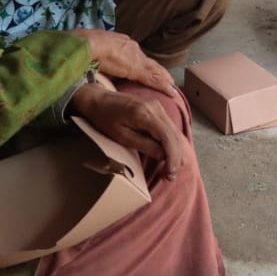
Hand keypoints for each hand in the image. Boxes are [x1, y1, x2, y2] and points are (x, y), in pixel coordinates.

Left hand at [67, 83, 184, 176]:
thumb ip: (144, 145)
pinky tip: (170, 155)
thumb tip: (164, 156)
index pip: (168, 138)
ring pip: (175, 131)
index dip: (172, 157)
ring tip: (171, 169)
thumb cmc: (106, 119)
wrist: (99, 99)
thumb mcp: (122, 137)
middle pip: (175, 135)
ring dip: (176, 151)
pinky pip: (170, 127)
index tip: (169, 174)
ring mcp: (158, 106)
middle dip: (176, 157)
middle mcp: (156, 107)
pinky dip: (172, 142)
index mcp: (145, 114)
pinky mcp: (157, 107)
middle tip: (170, 176)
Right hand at [69, 29, 176, 96]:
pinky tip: (170, 91)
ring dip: (163, 78)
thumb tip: (100, 65)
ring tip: (172, 86)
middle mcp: (132, 48)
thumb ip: (101, 58)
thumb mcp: (96, 52)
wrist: (88, 44)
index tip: (149, 70)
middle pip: (148, 62)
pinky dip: (162, 86)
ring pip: (154, 70)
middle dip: (158, 71)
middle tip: (168, 79)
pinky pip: (153, 79)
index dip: (144, 64)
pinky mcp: (137, 69)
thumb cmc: (86, 47)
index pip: (137, 56)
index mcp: (122, 43)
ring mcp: (136, 58)